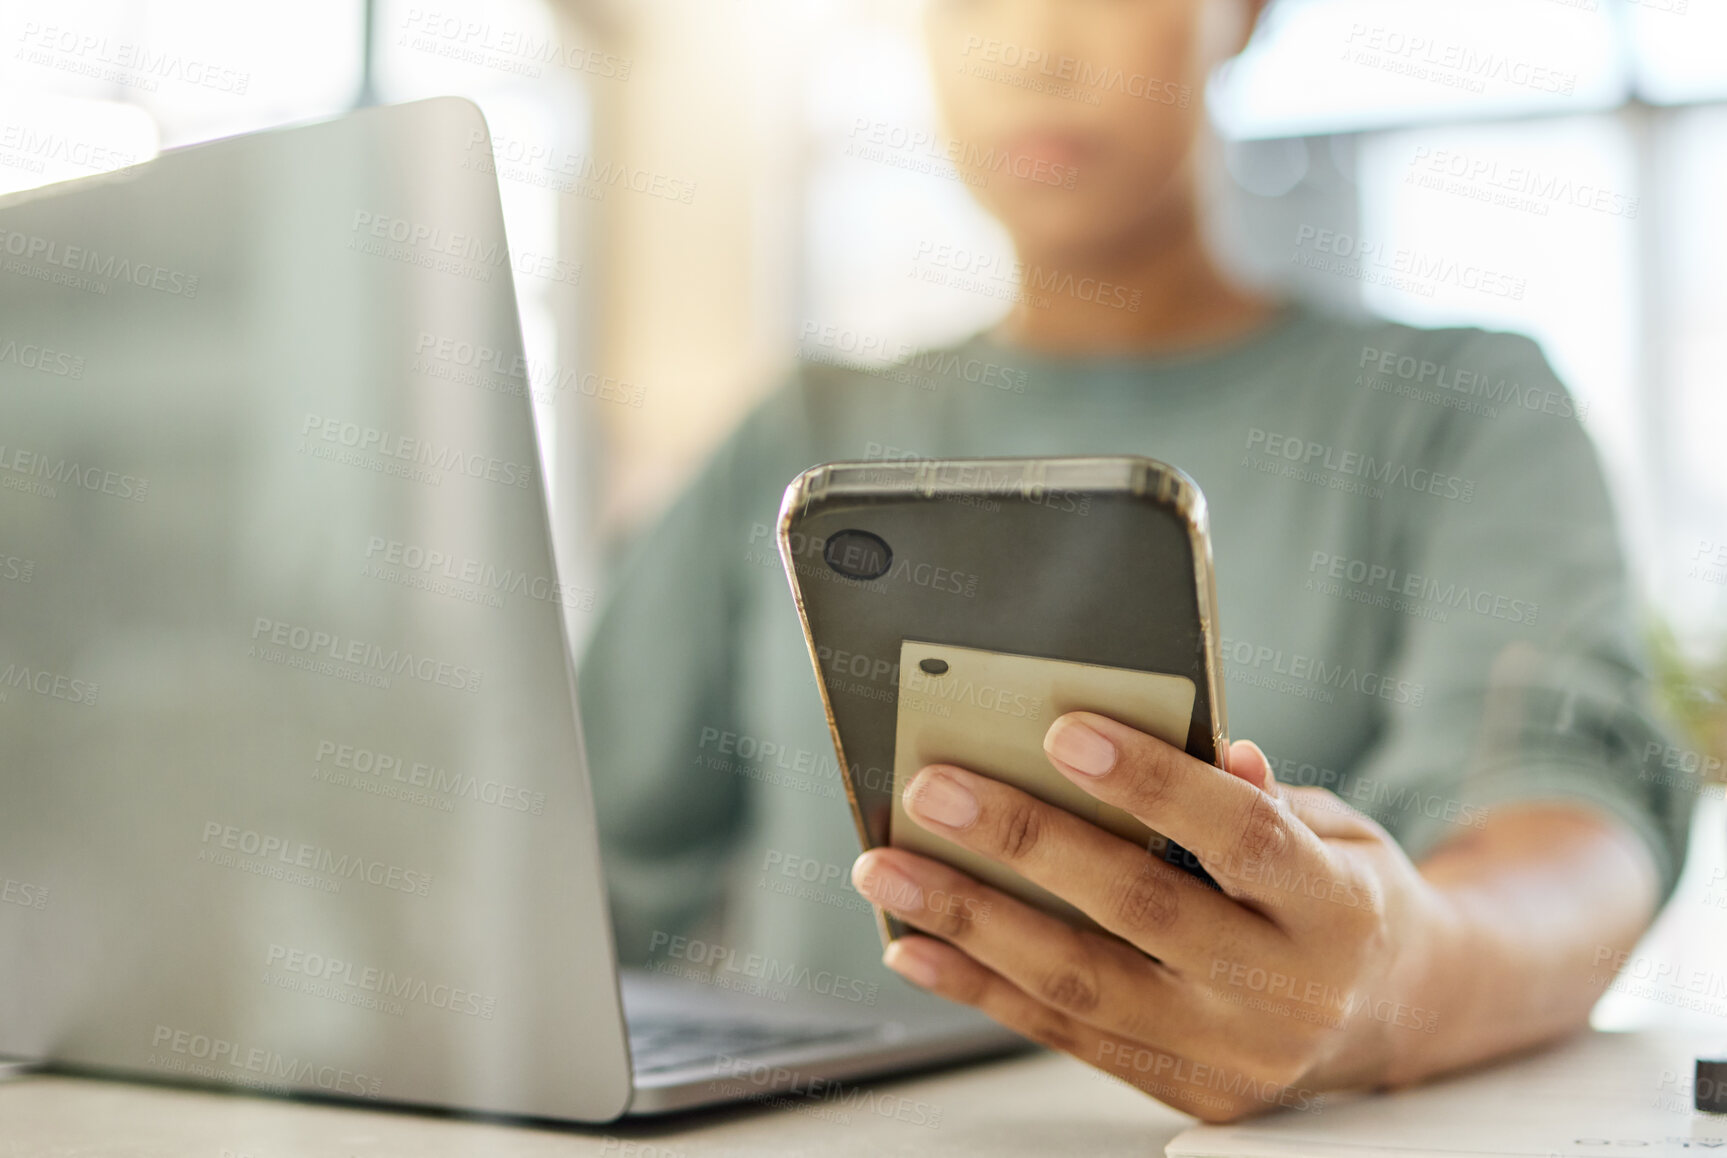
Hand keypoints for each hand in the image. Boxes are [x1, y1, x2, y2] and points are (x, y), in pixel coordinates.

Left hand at [850, 712, 1462, 1121]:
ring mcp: (1233, 1053)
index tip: (1066, 729)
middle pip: (1140, 910)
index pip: (1240, 835)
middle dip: (1027, 844)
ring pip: (1083, 986)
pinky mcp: (1185, 1090)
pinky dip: (979, 988)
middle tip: (936, 791)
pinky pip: (1063, 1036)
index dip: (1154, 783)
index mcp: (1336, 905)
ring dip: (971, 921)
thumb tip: (1209, 746)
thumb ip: (1261, 797)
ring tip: (890, 870)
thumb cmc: (1340, 893)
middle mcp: (1287, 989)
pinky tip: (915, 946)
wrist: (1397, 1015)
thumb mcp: (1334, 829)